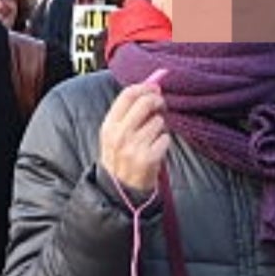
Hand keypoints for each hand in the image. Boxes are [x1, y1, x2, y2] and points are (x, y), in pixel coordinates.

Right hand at [99, 77, 168, 196]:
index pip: (128, 94)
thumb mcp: (115, 134)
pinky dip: (164, 143)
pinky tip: (156, 151)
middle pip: (146, 103)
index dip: (145, 87)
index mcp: (109, 126)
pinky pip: (165, 139)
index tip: (155, 88)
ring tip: (152, 139)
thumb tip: (152, 85)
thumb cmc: (121, 157)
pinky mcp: (149, 159)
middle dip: (158, 102)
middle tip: (161, 107)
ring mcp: (134, 147)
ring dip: (160, 128)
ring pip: (158, 122)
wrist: (121, 190)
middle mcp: (120, 135)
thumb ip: (129, 111)